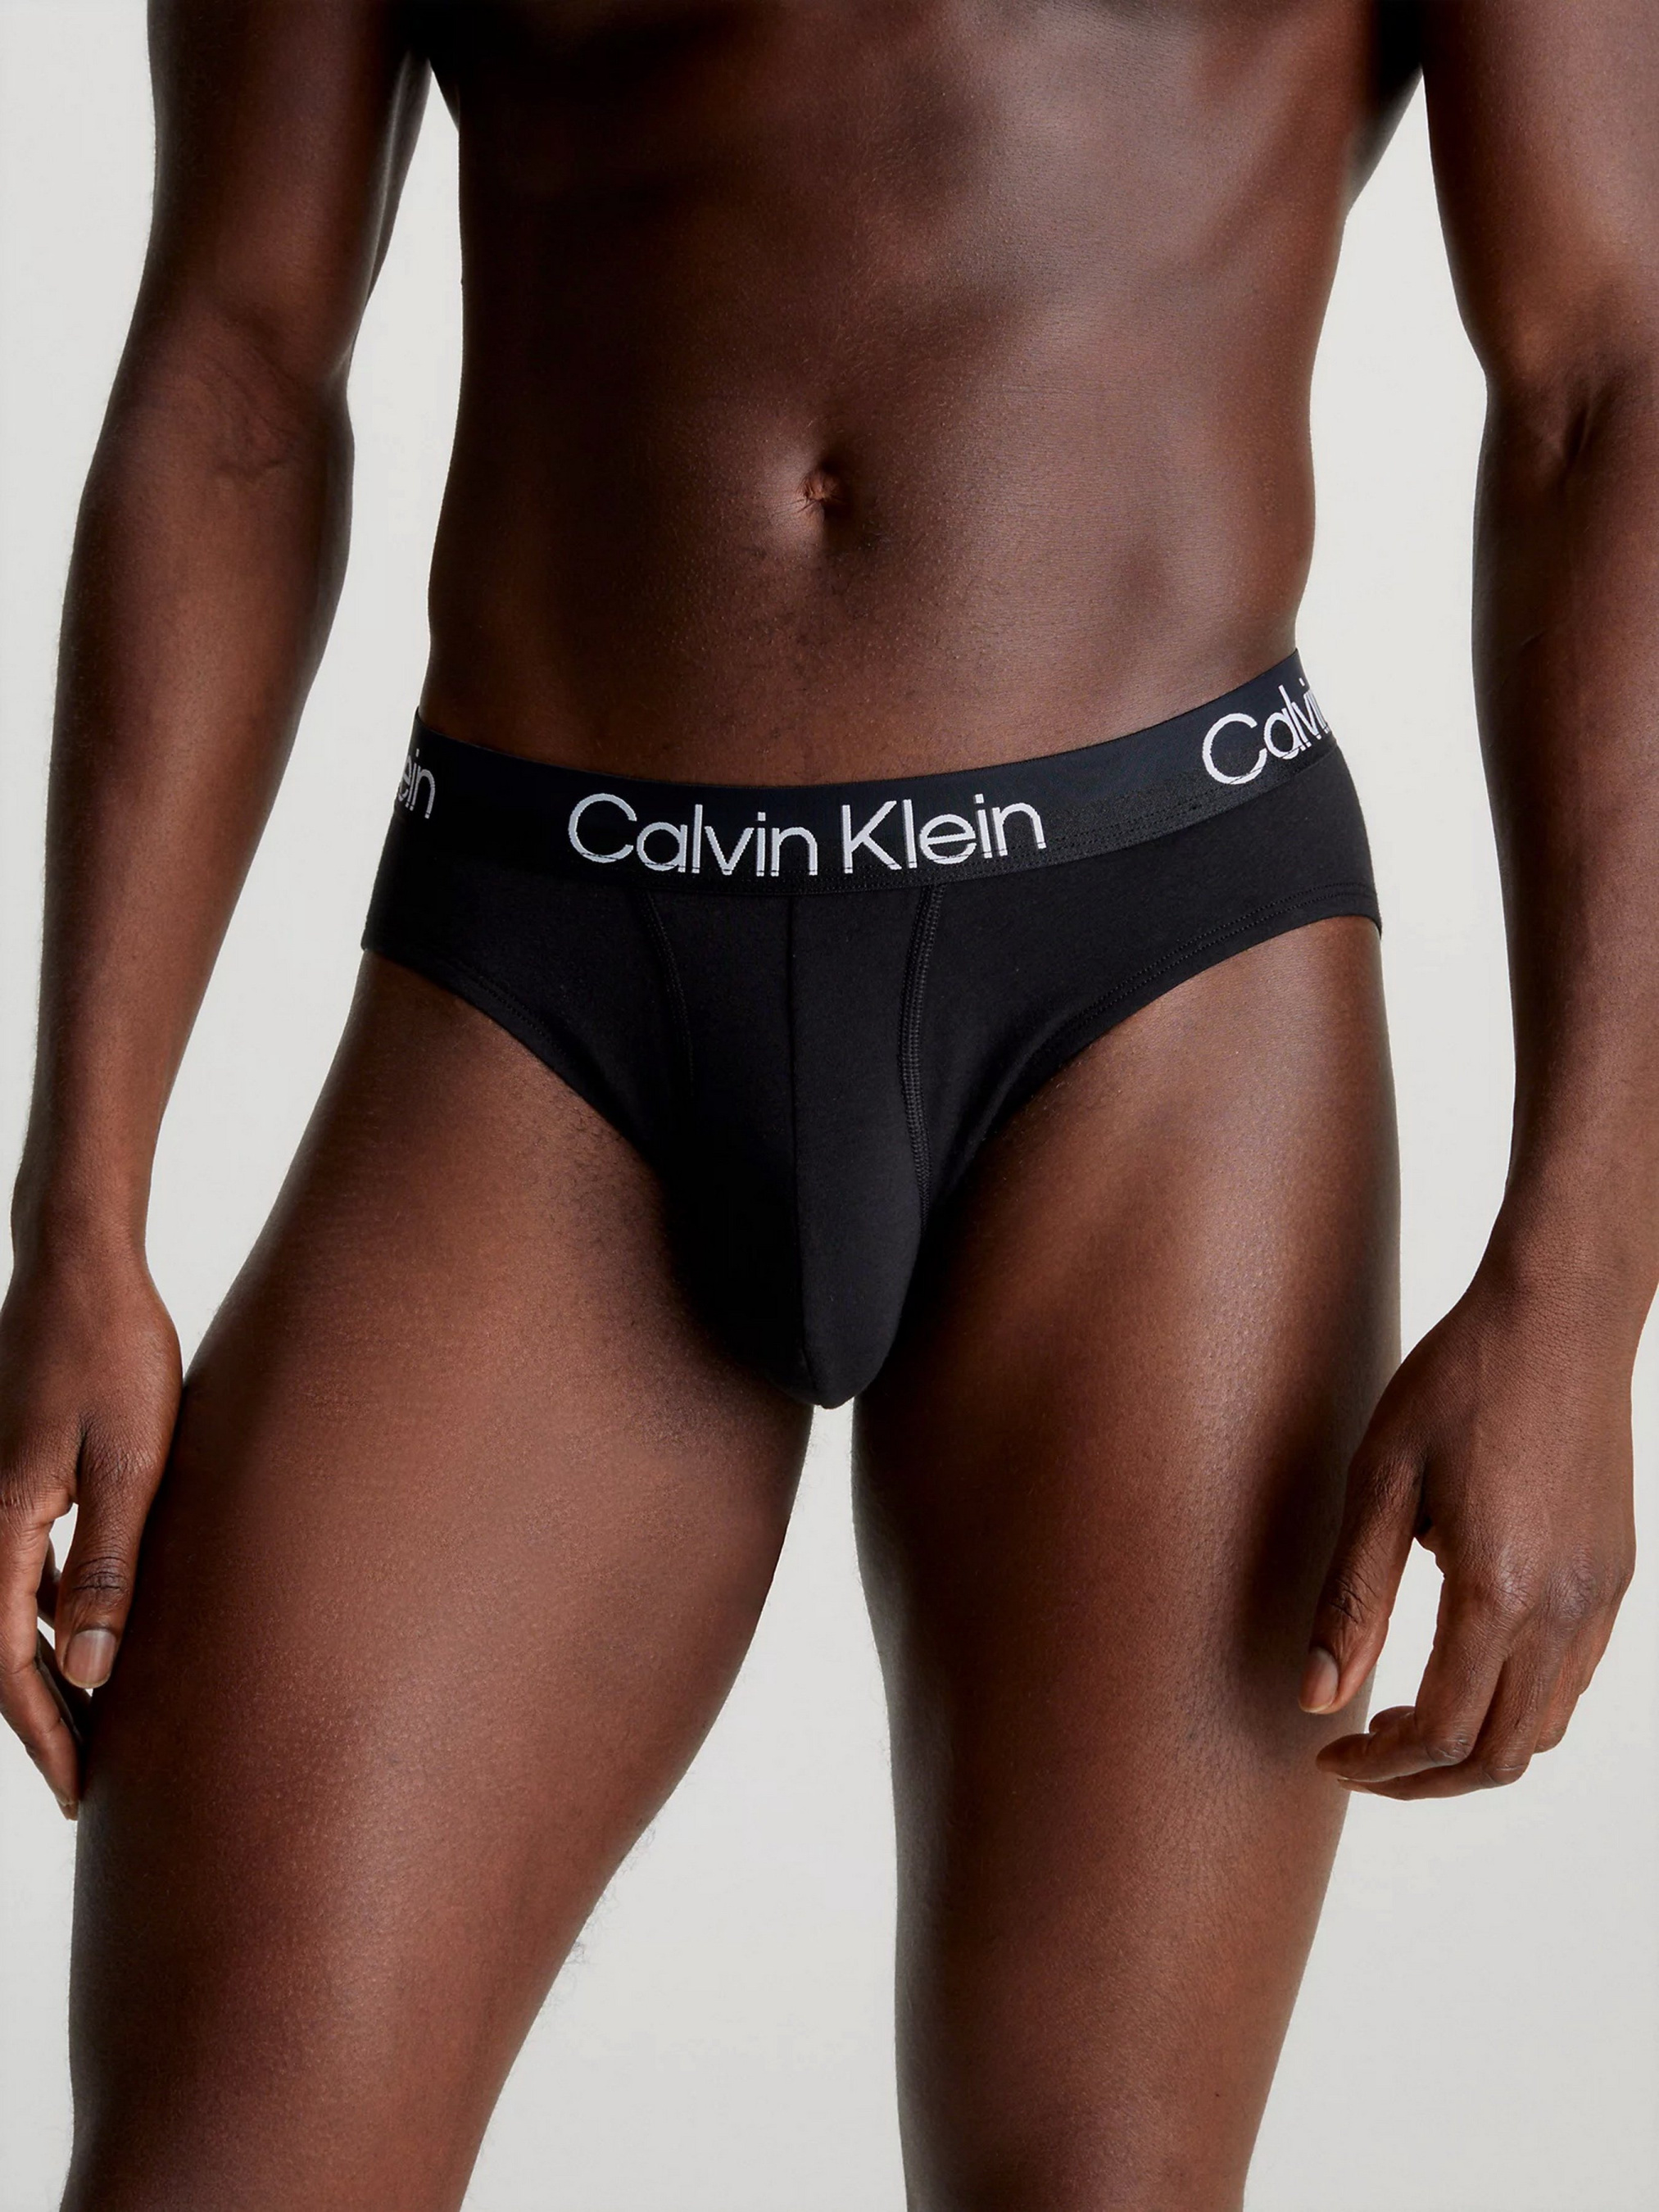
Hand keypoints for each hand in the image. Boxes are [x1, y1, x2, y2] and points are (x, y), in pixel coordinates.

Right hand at [0, 1243, 180, 1815]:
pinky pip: (26, 1566)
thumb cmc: (115, 1354)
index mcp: (1, 1524)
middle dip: (44, 1719)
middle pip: (1, 1648)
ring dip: (51, 1668)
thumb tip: (91, 1672)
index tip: (82, 1793)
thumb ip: (108, 1568)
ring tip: (102, 1723)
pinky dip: (54, 1612)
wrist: (82, 1267)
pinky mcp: (18, 1473)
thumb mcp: (130, 1464)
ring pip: (13, 1610)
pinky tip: (94, 1633)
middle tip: (89, 1783)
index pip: (8, 1663)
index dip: (46, 1733)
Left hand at [1300, 1269, 1636, 1798]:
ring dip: (1473, 1748)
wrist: (1558, 1316)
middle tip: (1358, 1757)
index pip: (1440, 1733)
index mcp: (1497, 1591)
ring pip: (1546, 1728)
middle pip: (1500, 1755)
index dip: (1376, 1767)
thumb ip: (1351, 1597)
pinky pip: (1572, 1679)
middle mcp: (1563, 1610)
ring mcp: (1600, 1596)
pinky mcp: (1614, 1575)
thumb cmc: (1457, 1381)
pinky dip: (1516, 1704)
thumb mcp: (1378, 1479)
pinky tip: (1460, 1663)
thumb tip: (1316, 1698)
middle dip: (1423, 1780)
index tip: (1325, 1756)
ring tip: (1400, 1719)